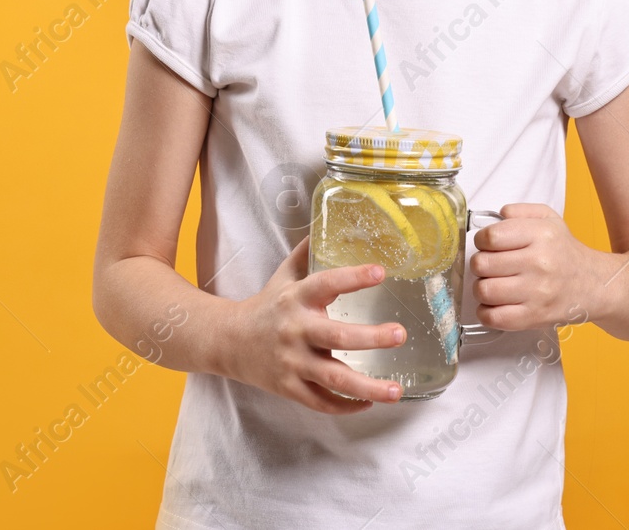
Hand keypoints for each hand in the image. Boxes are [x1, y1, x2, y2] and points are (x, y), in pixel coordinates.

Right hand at [222, 234, 407, 413]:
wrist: (227, 342)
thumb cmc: (265, 306)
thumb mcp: (282, 276)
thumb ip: (305, 254)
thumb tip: (325, 224)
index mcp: (296, 298)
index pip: (326, 283)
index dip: (353, 277)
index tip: (380, 271)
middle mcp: (296, 330)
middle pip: (336, 338)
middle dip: (371, 338)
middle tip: (400, 334)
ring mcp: (292, 362)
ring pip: (333, 379)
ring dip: (367, 387)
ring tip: (397, 390)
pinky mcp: (289, 387)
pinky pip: (321, 402)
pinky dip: (346, 405)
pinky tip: (370, 402)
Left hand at [469, 203, 595, 331]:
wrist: (593, 284)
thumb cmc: (565, 253)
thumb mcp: (549, 219)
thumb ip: (519, 211)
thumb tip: (496, 217)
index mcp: (541, 235)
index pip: (491, 237)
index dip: (481, 241)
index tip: (486, 245)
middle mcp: (539, 263)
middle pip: (482, 264)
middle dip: (480, 264)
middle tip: (490, 266)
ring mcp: (537, 292)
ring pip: (484, 290)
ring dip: (482, 288)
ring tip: (493, 284)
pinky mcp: (534, 317)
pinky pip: (493, 317)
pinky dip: (486, 312)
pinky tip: (495, 304)